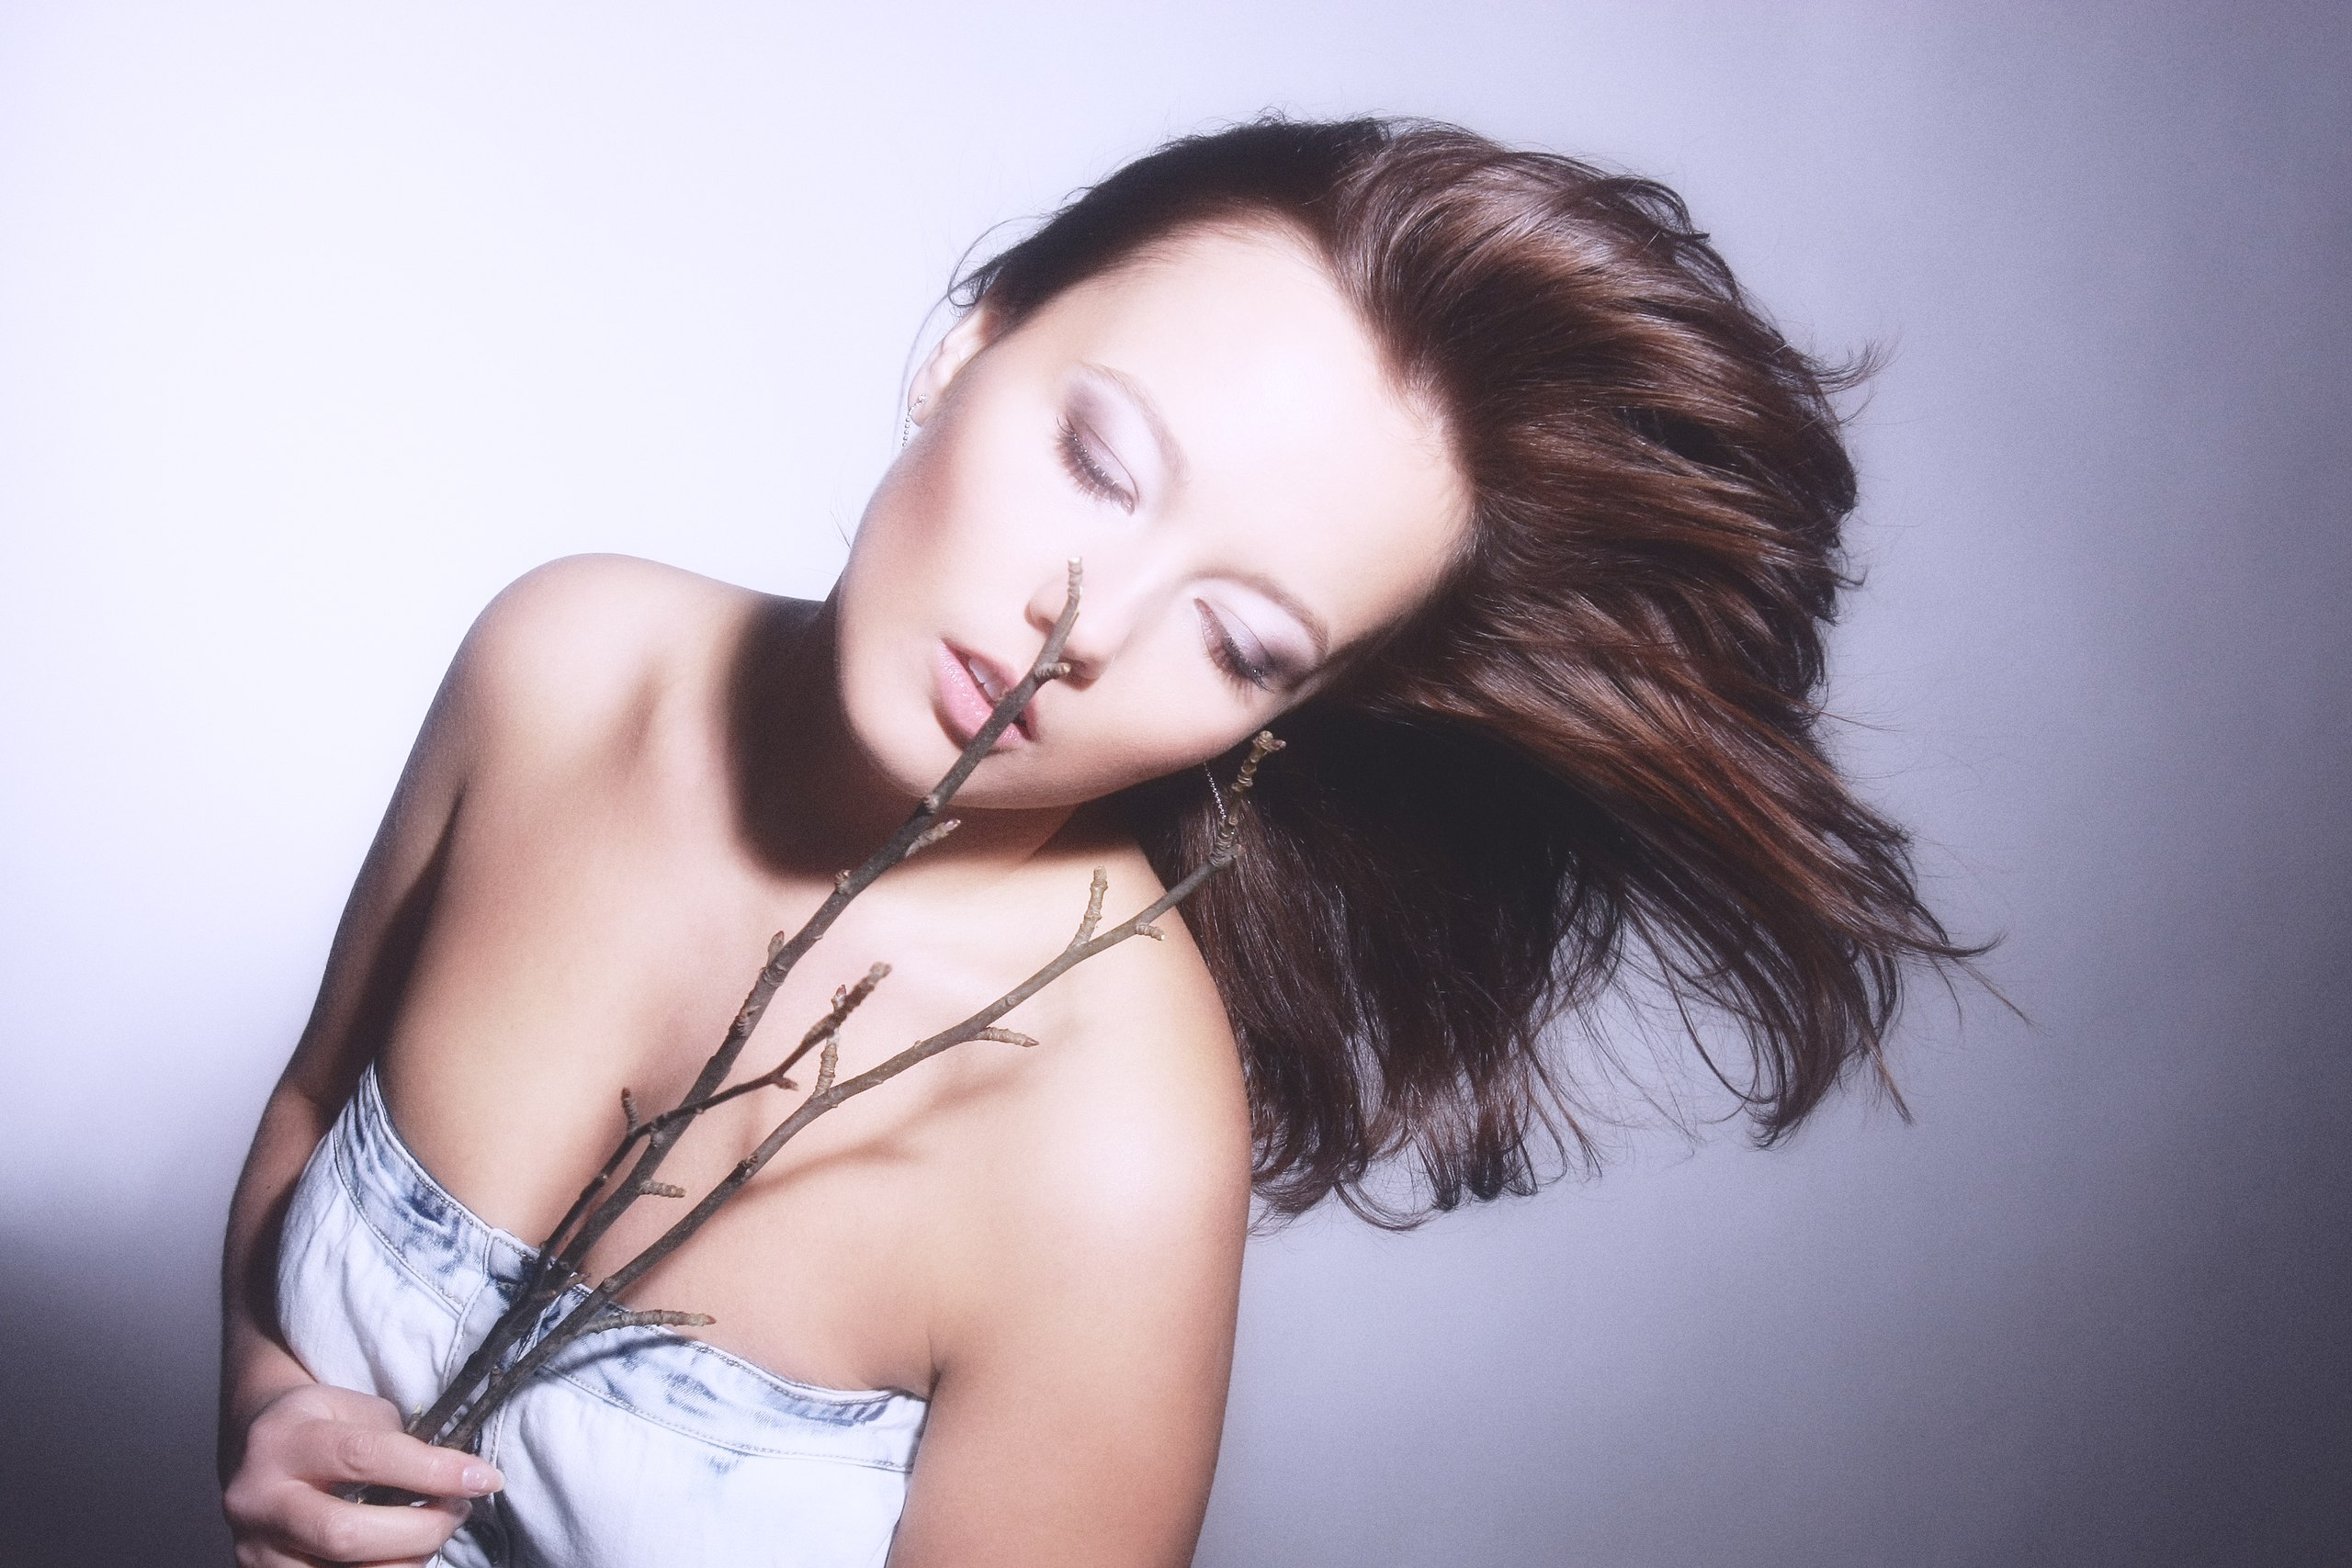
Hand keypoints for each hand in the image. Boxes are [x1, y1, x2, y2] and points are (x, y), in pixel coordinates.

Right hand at [223, 1383, 502, 1566]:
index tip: (484, 1478)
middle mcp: (259, 1499)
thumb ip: (399, 1440)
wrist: (253, 1449)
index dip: (433, 1472)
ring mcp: (254, 1547)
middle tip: (458, 1512)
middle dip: (421, 1530)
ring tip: (430, 1534)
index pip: (365, 1458)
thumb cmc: (318, 1425)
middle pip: (346, 1534)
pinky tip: (400, 1556)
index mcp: (284, 1441)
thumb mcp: (354, 1408)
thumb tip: (457, 1477)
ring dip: (406, 1562)